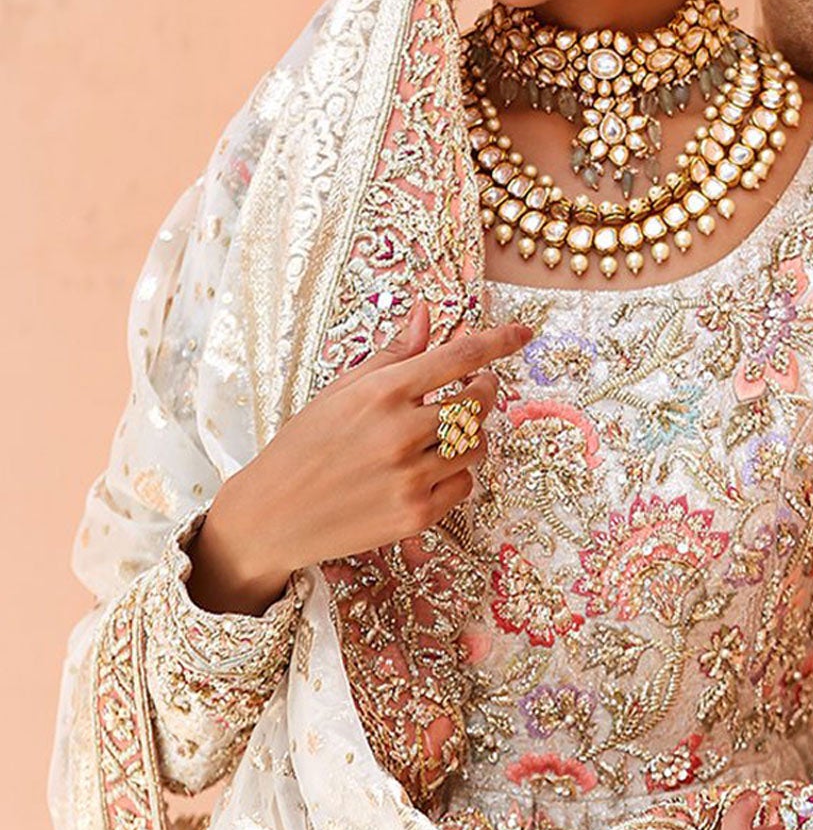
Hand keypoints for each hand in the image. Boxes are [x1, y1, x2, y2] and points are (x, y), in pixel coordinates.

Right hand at [193, 296, 532, 601]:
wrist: (273, 515)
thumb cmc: (304, 445)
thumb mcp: (341, 390)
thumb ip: (392, 355)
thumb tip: (427, 314)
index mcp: (382, 392)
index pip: (460, 356)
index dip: (499, 341)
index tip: (523, 333)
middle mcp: (401, 432)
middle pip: (479, 402)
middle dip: (484, 390)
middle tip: (473, 388)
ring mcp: (411, 477)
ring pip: (476, 445)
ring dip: (469, 435)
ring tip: (439, 435)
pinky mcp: (416, 515)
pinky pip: (465, 485)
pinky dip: (456, 474)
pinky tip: (427, 470)